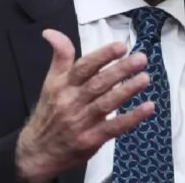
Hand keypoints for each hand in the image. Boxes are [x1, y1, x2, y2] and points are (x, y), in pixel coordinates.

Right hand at [15, 29, 153, 181]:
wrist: (37, 152)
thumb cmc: (49, 112)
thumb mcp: (50, 81)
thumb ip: (59, 56)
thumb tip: (50, 32)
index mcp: (62, 85)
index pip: (83, 67)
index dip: (102, 56)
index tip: (121, 46)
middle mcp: (71, 102)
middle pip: (98, 84)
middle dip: (120, 70)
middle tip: (140, 59)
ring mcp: (81, 122)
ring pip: (107, 104)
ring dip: (127, 90)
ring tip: (145, 78)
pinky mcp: (91, 140)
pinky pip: (114, 127)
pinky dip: (132, 118)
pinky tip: (148, 107)